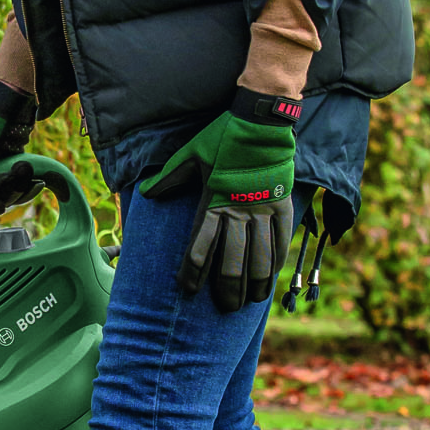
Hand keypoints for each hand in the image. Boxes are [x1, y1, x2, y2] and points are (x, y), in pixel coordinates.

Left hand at [139, 88, 297, 311]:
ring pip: (261, 259)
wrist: (260, 122)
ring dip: (255, 285)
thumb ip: (170, 178)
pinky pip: (281, 243)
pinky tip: (272, 280)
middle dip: (227, 289)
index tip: (187, 289)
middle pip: (233, 262)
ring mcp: (263, 211)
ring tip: (249, 303)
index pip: (200, 246)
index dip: (193, 271)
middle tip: (224, 307)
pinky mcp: (283, 207)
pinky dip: (276, 264)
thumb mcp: (191, 154)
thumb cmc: (223, 138)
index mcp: (213, 202)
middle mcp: (239, 213)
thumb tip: (146, 192)